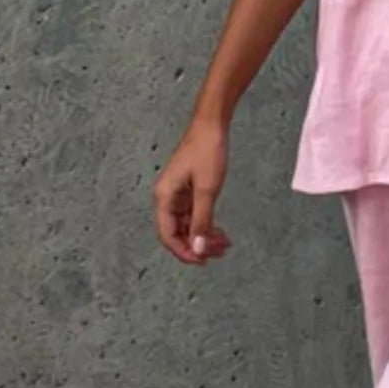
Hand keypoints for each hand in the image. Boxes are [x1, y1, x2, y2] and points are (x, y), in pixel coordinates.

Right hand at [153, 120, 230, 264]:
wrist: (211, 126)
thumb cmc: (206, 151)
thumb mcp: (207, 190)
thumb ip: (202, 221)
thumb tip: (198, 248)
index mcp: (164, 197)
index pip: (167, 235)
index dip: (184, 252)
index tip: (202, 261)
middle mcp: (167, 198)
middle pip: (177, 233)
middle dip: (197, 245)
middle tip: (219, 253)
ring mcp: (178, 195)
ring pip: (188, 226)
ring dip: (204, 237)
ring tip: (224, 244)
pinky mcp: (188, 191)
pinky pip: (194, 216)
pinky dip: (206, 225)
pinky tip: (220, 232)